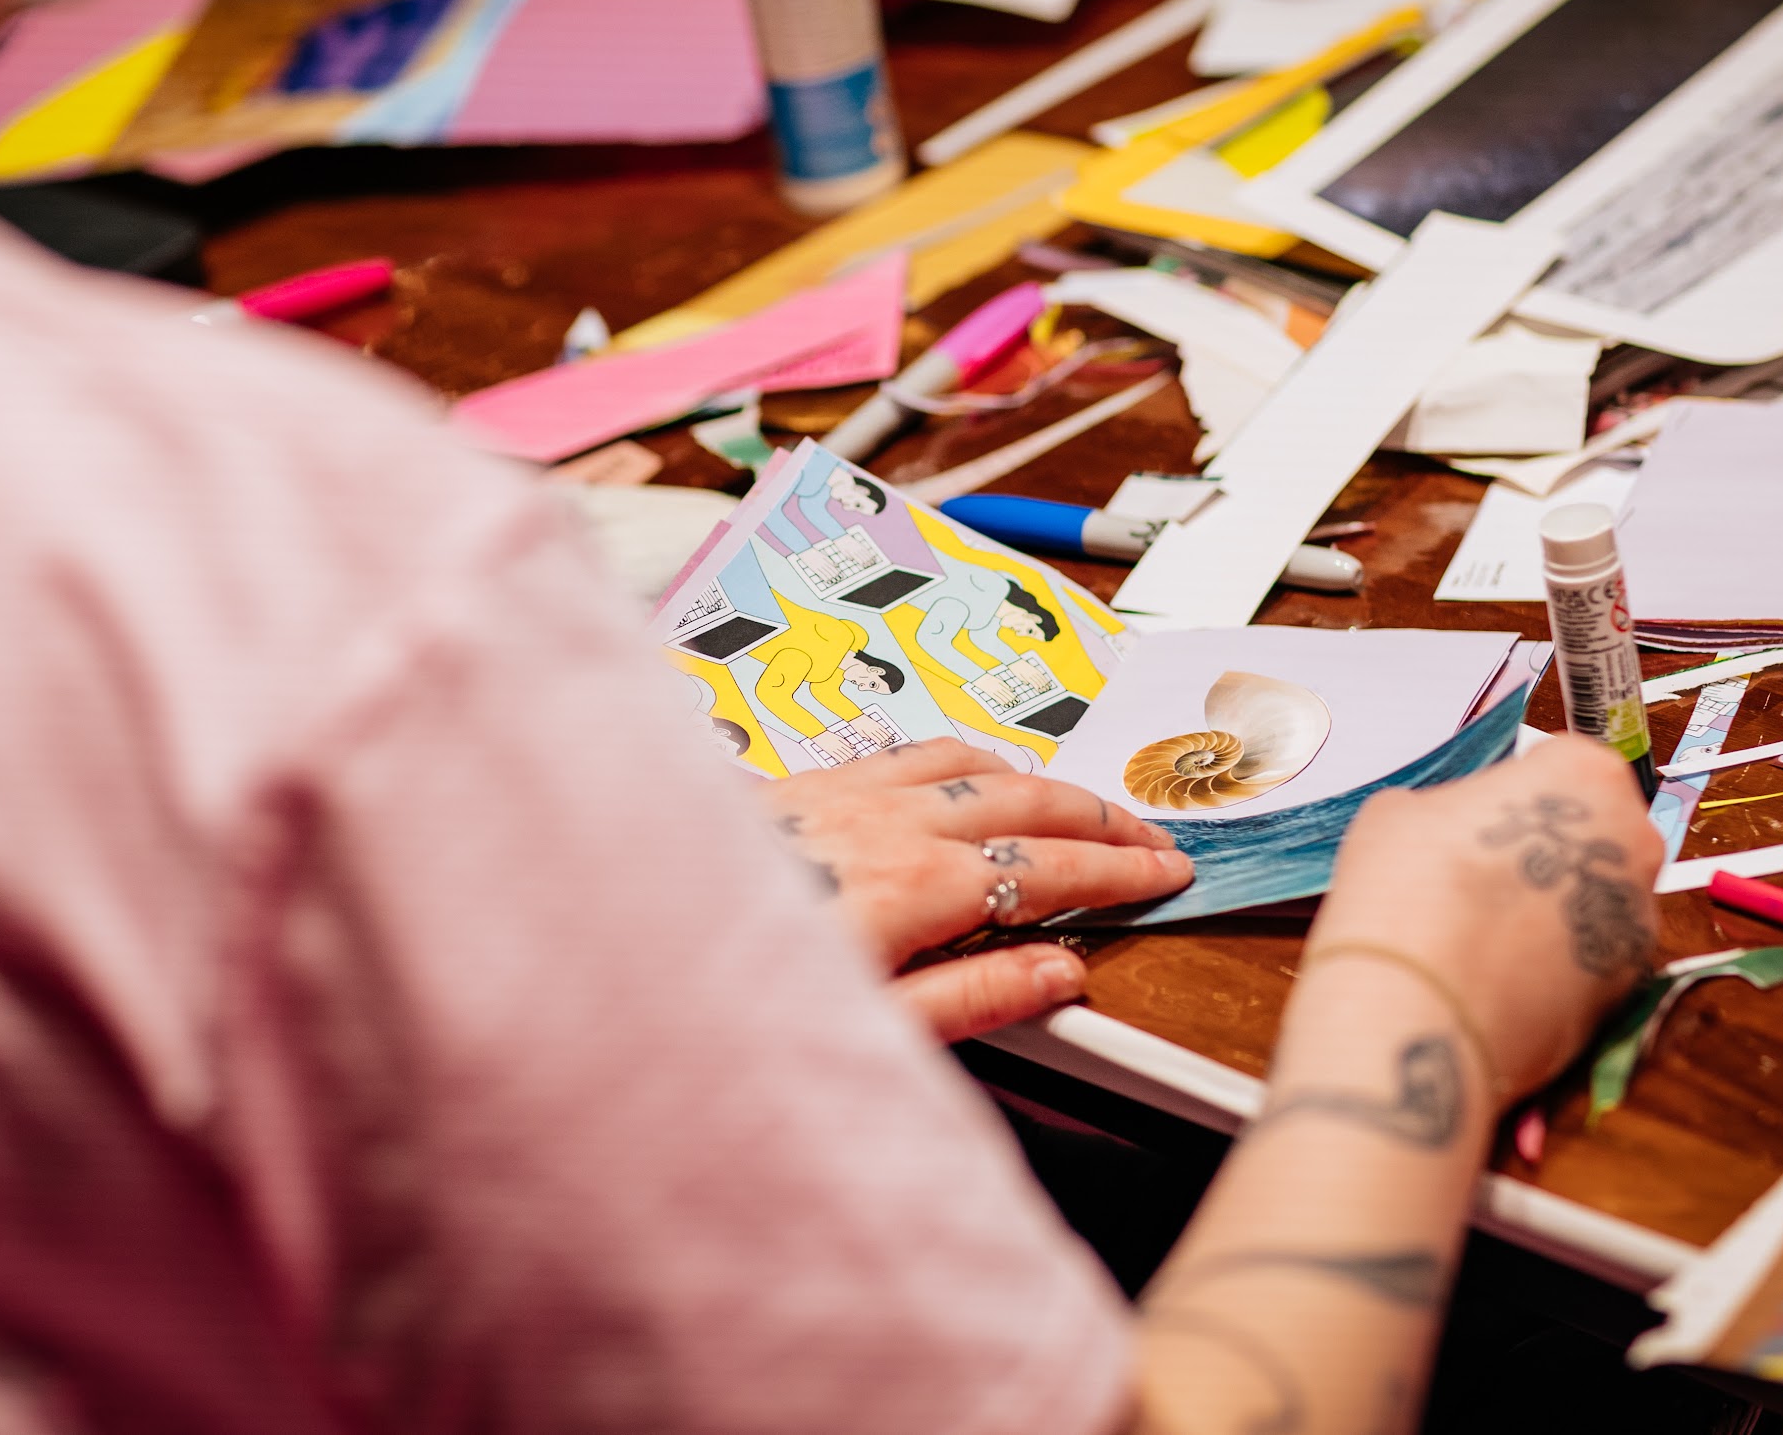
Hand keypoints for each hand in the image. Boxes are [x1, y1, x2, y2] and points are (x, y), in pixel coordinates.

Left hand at [758, 739, 1192, 1043]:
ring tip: (1076, 802)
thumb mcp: (868, 1031)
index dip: (1122, 871)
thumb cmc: (727, 1005)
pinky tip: (963, 774)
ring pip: (967, 760)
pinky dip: (963, 759)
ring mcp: (838, 791)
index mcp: (914, 887)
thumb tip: (1064, 971)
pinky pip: (904, 751)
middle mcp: (883, 822)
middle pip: (1024, 799)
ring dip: (1035, 778)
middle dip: (1100, 814)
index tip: (1172, 874)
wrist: (610, 938)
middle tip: (1151, 834)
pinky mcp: (796, 782)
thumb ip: (974, 997)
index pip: (1051, 870)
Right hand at [1311, 735, 1661, 1108]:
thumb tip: (1456, 828)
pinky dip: (1555, 963)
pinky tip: (1495, 974)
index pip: (1560, 761)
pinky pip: (1589, 958)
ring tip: (1480, 932)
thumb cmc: (1408, 895)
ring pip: (1594, 897)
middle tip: (1479, 871)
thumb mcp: (1401, 812)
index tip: (1481, 815)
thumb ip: (1451, 807)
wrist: (1420, 1012)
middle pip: (1591, 829)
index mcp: (1586, 775)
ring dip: (1552, 907)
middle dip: (1547, 846)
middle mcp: (1634, 841)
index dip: (1513, 789)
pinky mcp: (1627, 988)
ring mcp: (1638, 920)